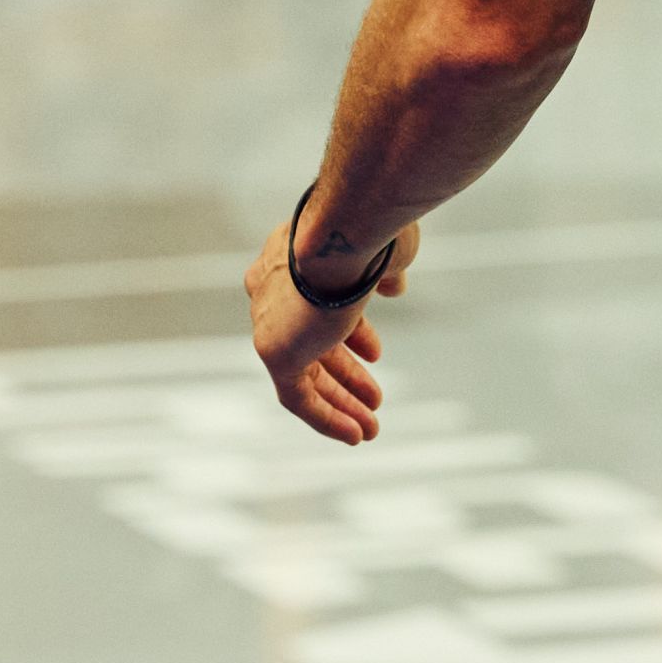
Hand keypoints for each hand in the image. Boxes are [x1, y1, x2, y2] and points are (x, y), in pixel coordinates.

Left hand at [244, 213, 417, 444]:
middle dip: (345, 374)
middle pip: (310, 343)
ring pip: (304, 373)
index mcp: (293, 255)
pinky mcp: (273, 351)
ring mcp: (269, 320)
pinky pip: (297, 396)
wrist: (348, 229)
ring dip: (340, 403)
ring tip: (371, 427)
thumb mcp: (386, 251)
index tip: (375, 355)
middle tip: (374, 397)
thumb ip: (385, 272)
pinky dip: (326, 416)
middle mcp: (272, 287)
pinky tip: (356, 434)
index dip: (351, 332)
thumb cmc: (374, 229)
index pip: (318, 303)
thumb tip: (392, 288)